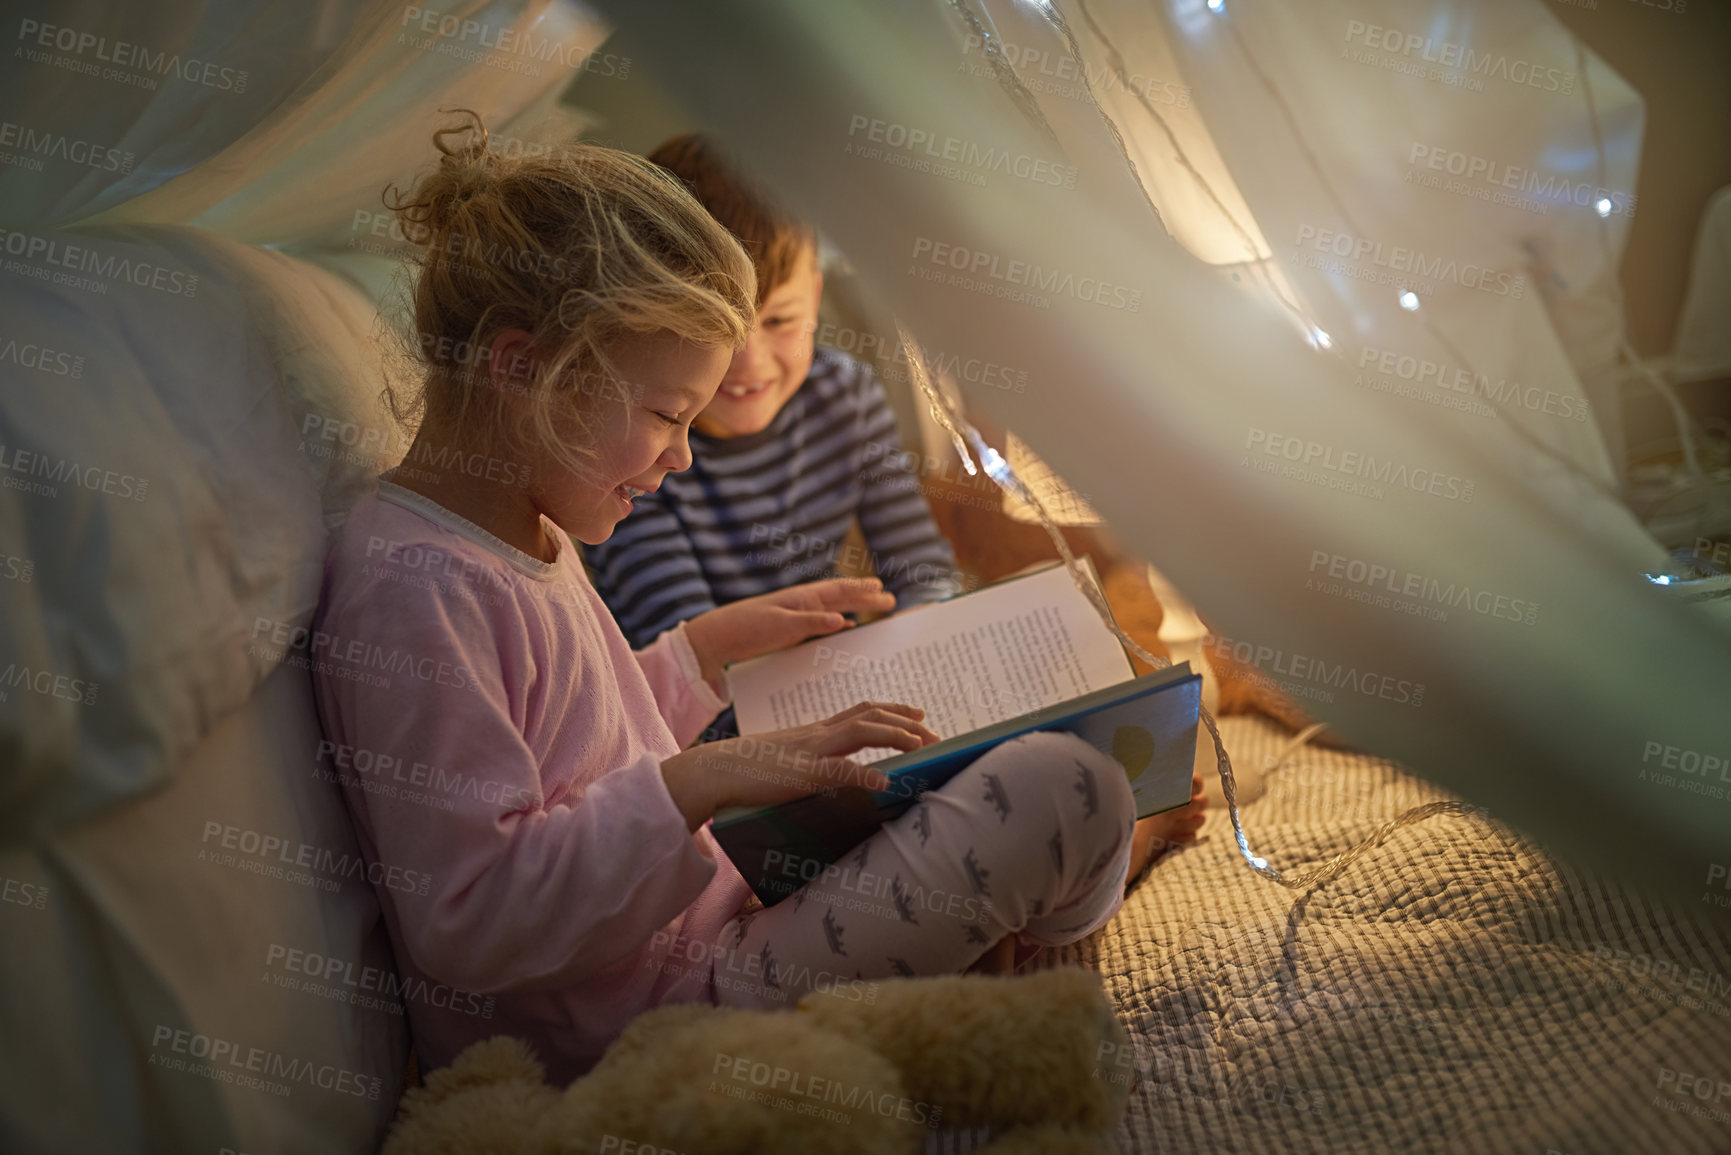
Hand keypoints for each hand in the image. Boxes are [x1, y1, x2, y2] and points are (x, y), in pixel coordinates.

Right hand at [659, 701, 940, 829]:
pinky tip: (886, 781)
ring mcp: (809, 751)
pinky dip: (865, 774)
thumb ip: (809, 764)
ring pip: (861, 732)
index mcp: (812, 733)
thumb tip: (832, 777)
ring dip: (896, 737)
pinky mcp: (800, 774)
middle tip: (935, 732)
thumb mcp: (784, 764)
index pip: (859, 712)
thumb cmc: (743, 772)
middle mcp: (815, 735)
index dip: (892, 711)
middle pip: (869, 715)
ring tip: (923, 746)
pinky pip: (839, 771)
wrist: (710, 772)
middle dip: (906, 722)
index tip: (918, 715)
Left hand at [683, 578, 895, 691]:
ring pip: (832, 611)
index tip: (884, 590)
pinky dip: (836, 625)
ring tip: (872, 610)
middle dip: (865, 599)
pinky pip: (820, 625)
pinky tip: (842, 629)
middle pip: (841, 599)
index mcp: (803, 598)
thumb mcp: (781, 626)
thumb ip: (812, 623)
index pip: (840, 592)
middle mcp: (802, 605)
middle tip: (890, 600)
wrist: (717, 639)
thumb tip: (844, 620)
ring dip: (853, 610)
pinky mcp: (788, 631)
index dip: (863, 591)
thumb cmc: (747, 628)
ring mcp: (796, 617)